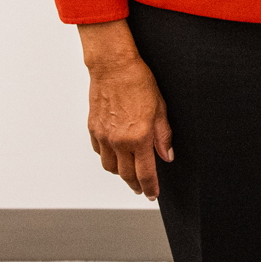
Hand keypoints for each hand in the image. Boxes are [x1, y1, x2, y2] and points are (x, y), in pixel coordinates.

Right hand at [79, 20, 173, 199]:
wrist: (113, 68)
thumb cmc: (139, 83)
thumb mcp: (161, 109)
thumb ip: (163, 136)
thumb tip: (167, 156)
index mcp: (139, 137)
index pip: (145, 172)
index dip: (150, 187)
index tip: (153, 194)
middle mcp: (119, 141)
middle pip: (126, 175)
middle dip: (136, 185)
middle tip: (142, 189)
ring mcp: (103, 136)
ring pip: (111, 167)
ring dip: (121, 174)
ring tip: (130, 173)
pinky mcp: (93, 129)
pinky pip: (100, 153)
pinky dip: (109, 158)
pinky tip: (116, 155)